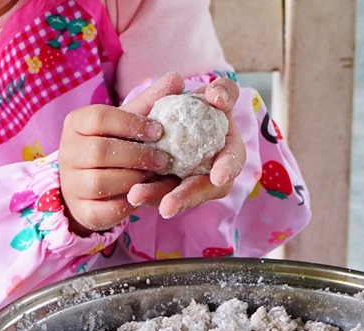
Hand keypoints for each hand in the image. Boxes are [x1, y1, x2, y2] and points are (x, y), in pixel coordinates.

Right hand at [59, 73, 185, 235]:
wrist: (90, 186)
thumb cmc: (113, 146)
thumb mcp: (129, 123)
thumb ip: (150, 103)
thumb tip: (177, 78)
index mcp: (77, 124)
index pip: (99, 117)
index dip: (131, 124)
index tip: (159, 131)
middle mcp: (68, 152)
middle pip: (101, 152)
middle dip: (138, 156)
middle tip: (164, 159)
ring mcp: (71, 183)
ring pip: (102, 182)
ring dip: (134, 179)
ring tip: (155, 176)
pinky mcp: (82, 210)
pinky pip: (105, 209)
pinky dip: (128, 204)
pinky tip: (142, 195)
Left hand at [127, 75, 245, 218]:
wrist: (173, 116)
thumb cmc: (202, 105)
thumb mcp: (215, 95)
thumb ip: (223, 92)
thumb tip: (218, 97)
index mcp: (229, 152)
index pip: (233, 161)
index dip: (228, 168)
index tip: (218, 176)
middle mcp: (213, 174)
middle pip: (203, 190)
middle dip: (187, 197)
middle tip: (168, 206)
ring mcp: (190, 184)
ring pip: (177, 196)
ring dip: (158, 197)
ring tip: (137, 196)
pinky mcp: (170, 189)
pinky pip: (159, 194)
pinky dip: (146, 193)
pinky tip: (130, 193)